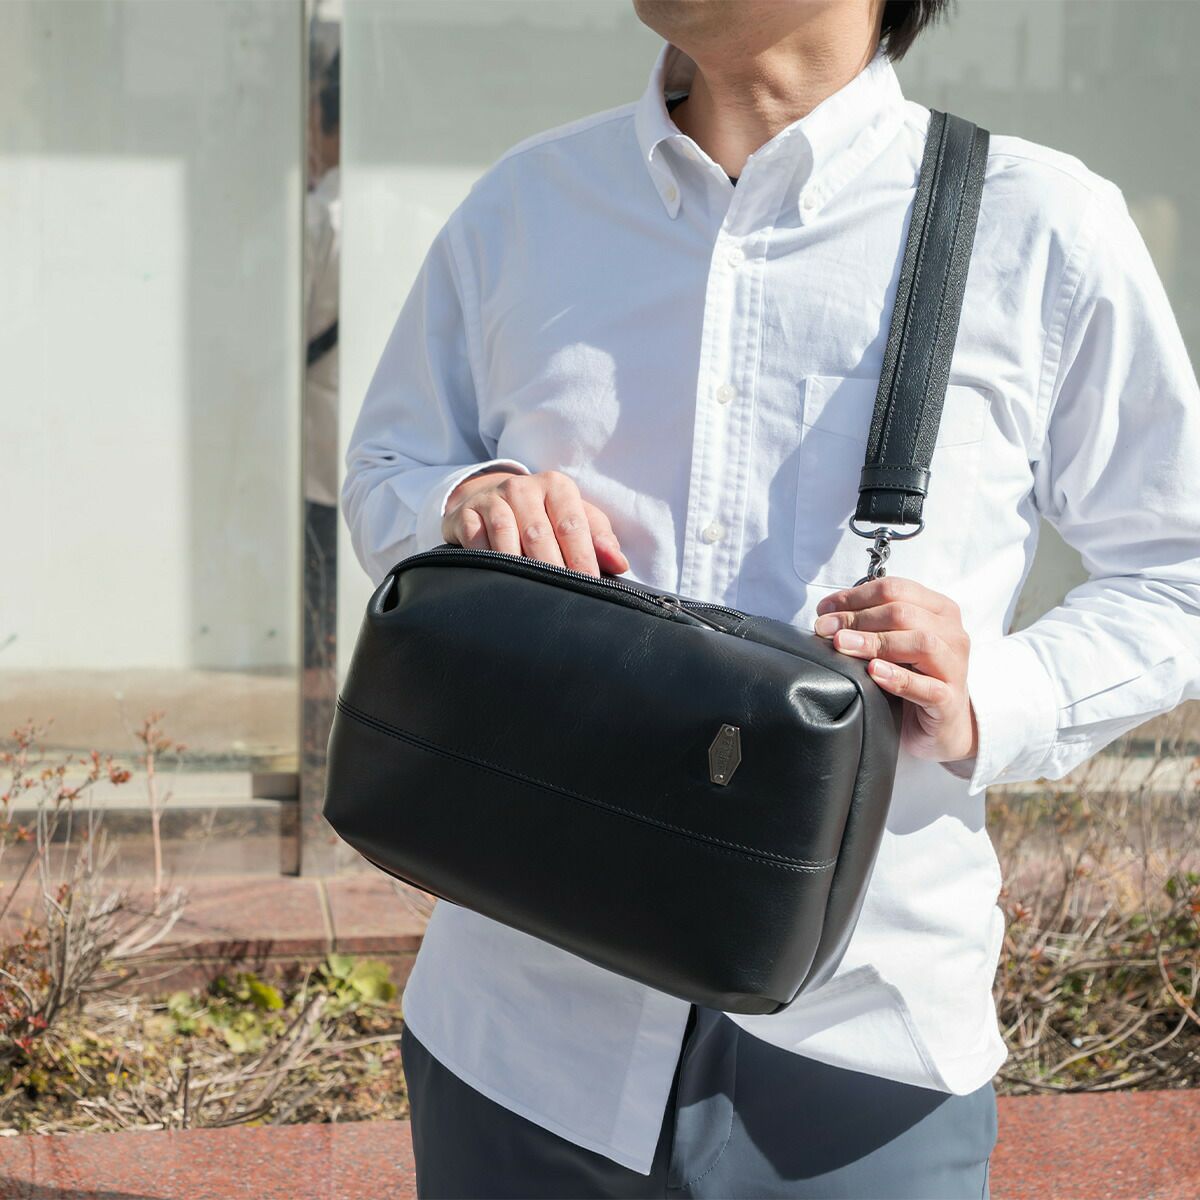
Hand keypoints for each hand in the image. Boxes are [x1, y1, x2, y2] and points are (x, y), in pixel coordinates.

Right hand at [442, 469, 628, 577]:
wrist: (490, 500)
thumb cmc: (543, 516)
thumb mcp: (573, 518)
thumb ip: (598, 538)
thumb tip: (619, 564)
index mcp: (556, 487)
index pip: (572, 524)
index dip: (582, 557)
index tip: (591, 585)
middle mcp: (523, 487)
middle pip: (539, 532)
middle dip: (552, 566)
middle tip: (560, 596)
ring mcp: (491, 498)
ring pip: (505, 531)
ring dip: (517, 563)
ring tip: (527, 590)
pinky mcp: (465, 513)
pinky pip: (474, 537)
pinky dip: (485, 556)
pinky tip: (495, 576)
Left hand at [813, 577, 977, 762]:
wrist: (942, 725)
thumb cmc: (914, 677)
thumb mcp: (893, 643)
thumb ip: (872, 624)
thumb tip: (828, 615)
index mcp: (939, 610)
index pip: (895, 589)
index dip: (855, 596)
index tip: (824, 609)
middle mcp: (952, 634)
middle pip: (902, 613)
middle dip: (857, 618)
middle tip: (825, 628)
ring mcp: (954, 667)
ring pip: (919, 642)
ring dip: (875, 642)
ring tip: (844, 645)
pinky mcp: (949, 701)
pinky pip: (927, 687)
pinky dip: (898, 677)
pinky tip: (874, 672)